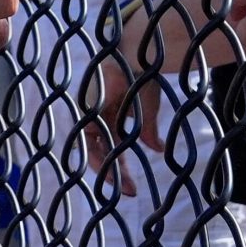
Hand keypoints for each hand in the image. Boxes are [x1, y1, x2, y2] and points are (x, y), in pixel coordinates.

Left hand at [82, 52, 165, 196]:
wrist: (135, 54)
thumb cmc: (141, 76)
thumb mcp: (147, 109)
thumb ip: (148, 130)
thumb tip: (159, 150)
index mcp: (111, 115)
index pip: (112, 146)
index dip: (120, 167)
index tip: (132, 188)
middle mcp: (98, 116)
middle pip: (102, 151)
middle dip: (115, 173)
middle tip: (130, 192)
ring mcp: (90, 113)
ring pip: (94, 149)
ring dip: (107, 169)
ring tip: (123, 187)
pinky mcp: (86, 110)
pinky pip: (88, 139)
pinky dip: (97, 156)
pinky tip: (110, 171)